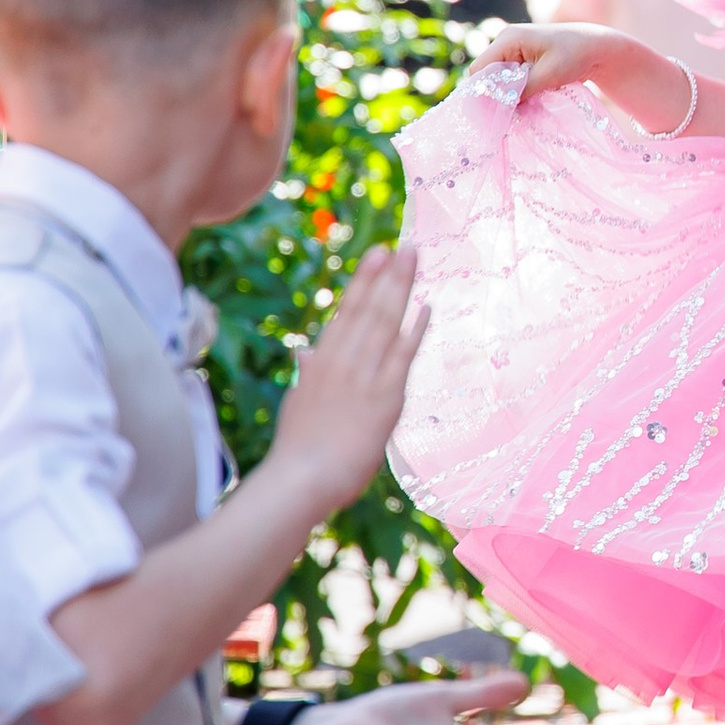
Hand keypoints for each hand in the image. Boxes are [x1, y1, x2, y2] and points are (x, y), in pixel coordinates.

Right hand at [267, 245, 428, 519]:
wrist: (301, 478)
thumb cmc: (298, 447)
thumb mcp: (298, 401)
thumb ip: (307, 373)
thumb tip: (305, 351)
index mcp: (322, 361)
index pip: (346, 311)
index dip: (364, 281)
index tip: (378, 253)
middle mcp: (342, 361)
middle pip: (368, 308)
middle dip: (387, 274)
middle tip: (404, 245)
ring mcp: (364, 376)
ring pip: (385, 322)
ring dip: (401, 288)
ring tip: (413, 260)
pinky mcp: (385, 396)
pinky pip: (403, 355)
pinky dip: (414, 329)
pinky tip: (425, 306)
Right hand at [476, 21, 645, 103]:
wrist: (597, 47)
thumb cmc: (576, 55)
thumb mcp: (549, 74)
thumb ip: (522, 90)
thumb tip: (501, 107)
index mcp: (509, 39)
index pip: (480, 69)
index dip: (484, 91)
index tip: (496, 112)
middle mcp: (506, 42)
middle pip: (487, 75)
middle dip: (496, 95)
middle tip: (509, 116)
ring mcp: (513, 50)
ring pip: (498, 79)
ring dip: (508, 95)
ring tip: (521, 110)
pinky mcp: (522, 60)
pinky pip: (510, 79)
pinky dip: (517, 92)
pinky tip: (528, 103)